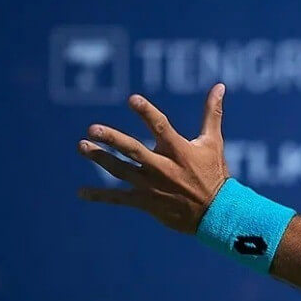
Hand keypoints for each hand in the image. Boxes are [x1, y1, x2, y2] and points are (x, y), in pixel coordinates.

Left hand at [77, 84, 229, 233]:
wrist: (216, 213)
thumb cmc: (214, 173)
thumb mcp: (213, 142)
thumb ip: (212, 114)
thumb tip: (219, 86)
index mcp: (180, 151)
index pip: (161, 127)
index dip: (147, 112)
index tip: (132, 99)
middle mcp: (163, 167)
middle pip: (133, 150)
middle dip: (113, 139)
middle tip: (92, 129)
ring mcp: (152, 186)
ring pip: (121, 170)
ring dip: (100, 158)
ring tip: (82, 146)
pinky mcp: (146, 202)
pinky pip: (119, 198)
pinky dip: (100, 196)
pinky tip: (81, 192)